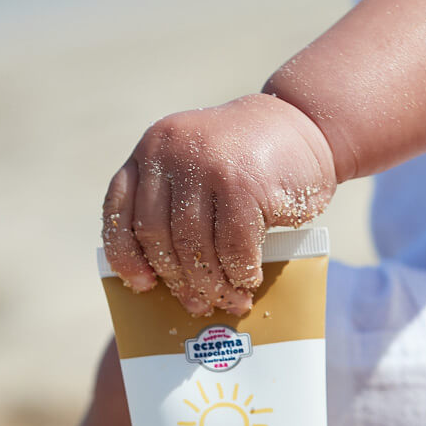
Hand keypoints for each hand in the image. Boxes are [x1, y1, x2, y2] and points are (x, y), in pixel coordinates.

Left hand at [101, 93, 335, 315]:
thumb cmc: (249, 161)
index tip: (142, 284)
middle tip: (197, 303)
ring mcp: (206, 165)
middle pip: (156, 235)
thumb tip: (169, 282)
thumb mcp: (199, 169)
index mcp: (151, 150)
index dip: (125, 254)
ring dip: (212, 284)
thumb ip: (178, 205)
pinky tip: (248, 281)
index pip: (119, 209)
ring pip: (195, 246)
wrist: (305, 122)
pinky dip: (240, 272)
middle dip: (177, 279)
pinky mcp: (242, 183)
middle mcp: (170, 152)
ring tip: (229, 301)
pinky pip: (232, 245)